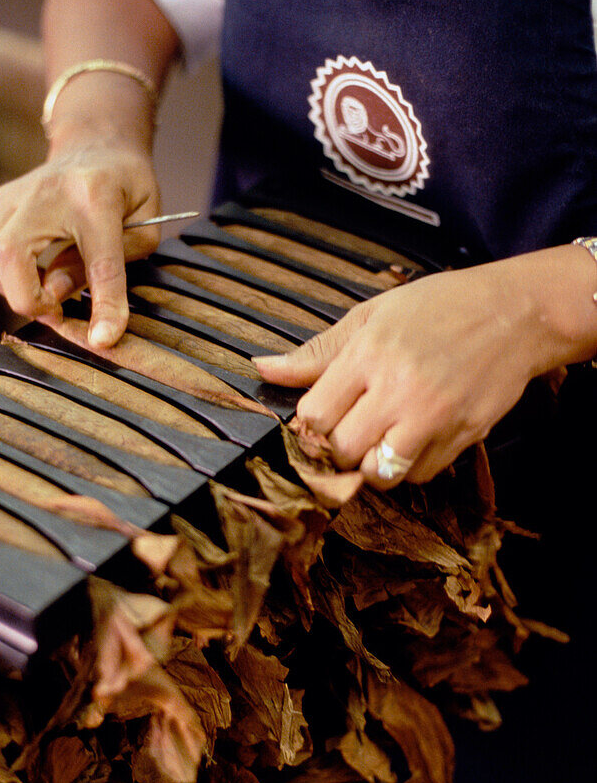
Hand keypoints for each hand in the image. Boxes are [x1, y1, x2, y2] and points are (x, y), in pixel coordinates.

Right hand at [0, 139, 159, 347]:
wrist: (99, 142)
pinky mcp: (0, 202)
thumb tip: (55, 295)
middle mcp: (46, 191)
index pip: (99, 261)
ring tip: (49, 297)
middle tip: (59, 314)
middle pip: (11, 257)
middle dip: (29, 300)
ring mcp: (15, 194)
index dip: (103, 304)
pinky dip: (8, 277)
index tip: (102, 339)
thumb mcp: (144, 224)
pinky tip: (36, 279)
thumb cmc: (127, 186)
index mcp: (97, 197)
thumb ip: (112, 266)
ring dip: (15, 290)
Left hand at [254, 261, 556, 487]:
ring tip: (377, 440)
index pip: (314, 415)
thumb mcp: (373, 314)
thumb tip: (264, 369)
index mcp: (369, 354)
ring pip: (379, 474)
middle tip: (347, 431)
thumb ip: (318, 352)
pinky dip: (408, 467)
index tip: (319, 417)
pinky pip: (420, 475)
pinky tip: (411, 438)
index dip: (309, 423)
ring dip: (370, 465)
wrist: (517, 312)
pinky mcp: (464, 436)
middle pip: (342, 451)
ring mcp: (434, 416)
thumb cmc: (441, 307)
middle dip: (336, 448)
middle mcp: (399, 389)